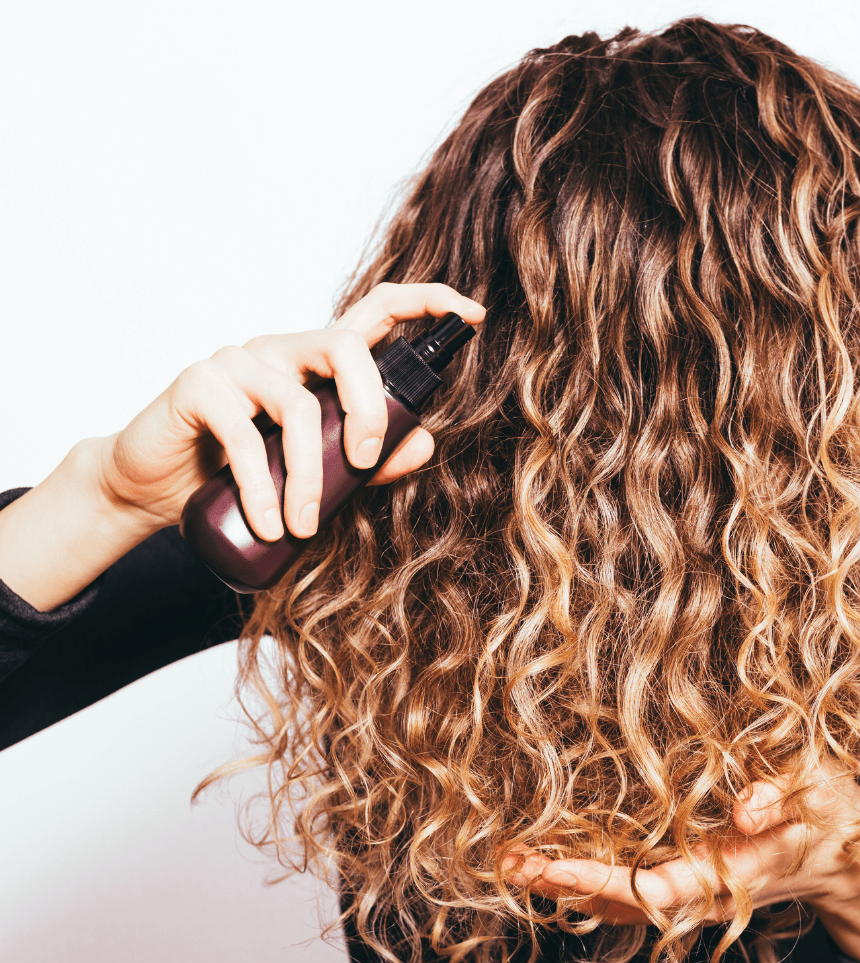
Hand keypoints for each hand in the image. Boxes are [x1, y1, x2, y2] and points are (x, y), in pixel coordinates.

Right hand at [100, 281, 484, 540]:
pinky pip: (245, 433)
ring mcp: (238, 362)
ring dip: (309, 475)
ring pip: (298, 403)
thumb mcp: (312, 473)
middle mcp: (282, 351)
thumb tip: (424, 444)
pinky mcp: (198, 385)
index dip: (425, 303)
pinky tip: (270, 522)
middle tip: (363, 464)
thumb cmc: (240, 474)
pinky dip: (263, 487)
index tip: (470, 314)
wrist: (155, 489)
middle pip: (346, 348)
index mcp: (316, 364)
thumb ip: (368, 461)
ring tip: (303, 526)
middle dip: (369, 410)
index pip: (376, 312)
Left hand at [505, 762, 859, 962]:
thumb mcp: (820, 790)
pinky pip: (637, 886)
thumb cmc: (836, 816)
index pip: (655, 885)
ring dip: (570, 883)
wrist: (851, 857)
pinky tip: (560, 861)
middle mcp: (706, 885)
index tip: (550, 868)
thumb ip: (783, 795)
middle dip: (565, 885)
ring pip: (624, 898)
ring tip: (516, 862)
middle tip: (508, 862)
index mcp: (732, 869)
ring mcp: (699, 883)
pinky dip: (594, 878)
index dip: (601, 880)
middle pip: (623, 900)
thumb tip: (743, 810)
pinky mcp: (697, 872)